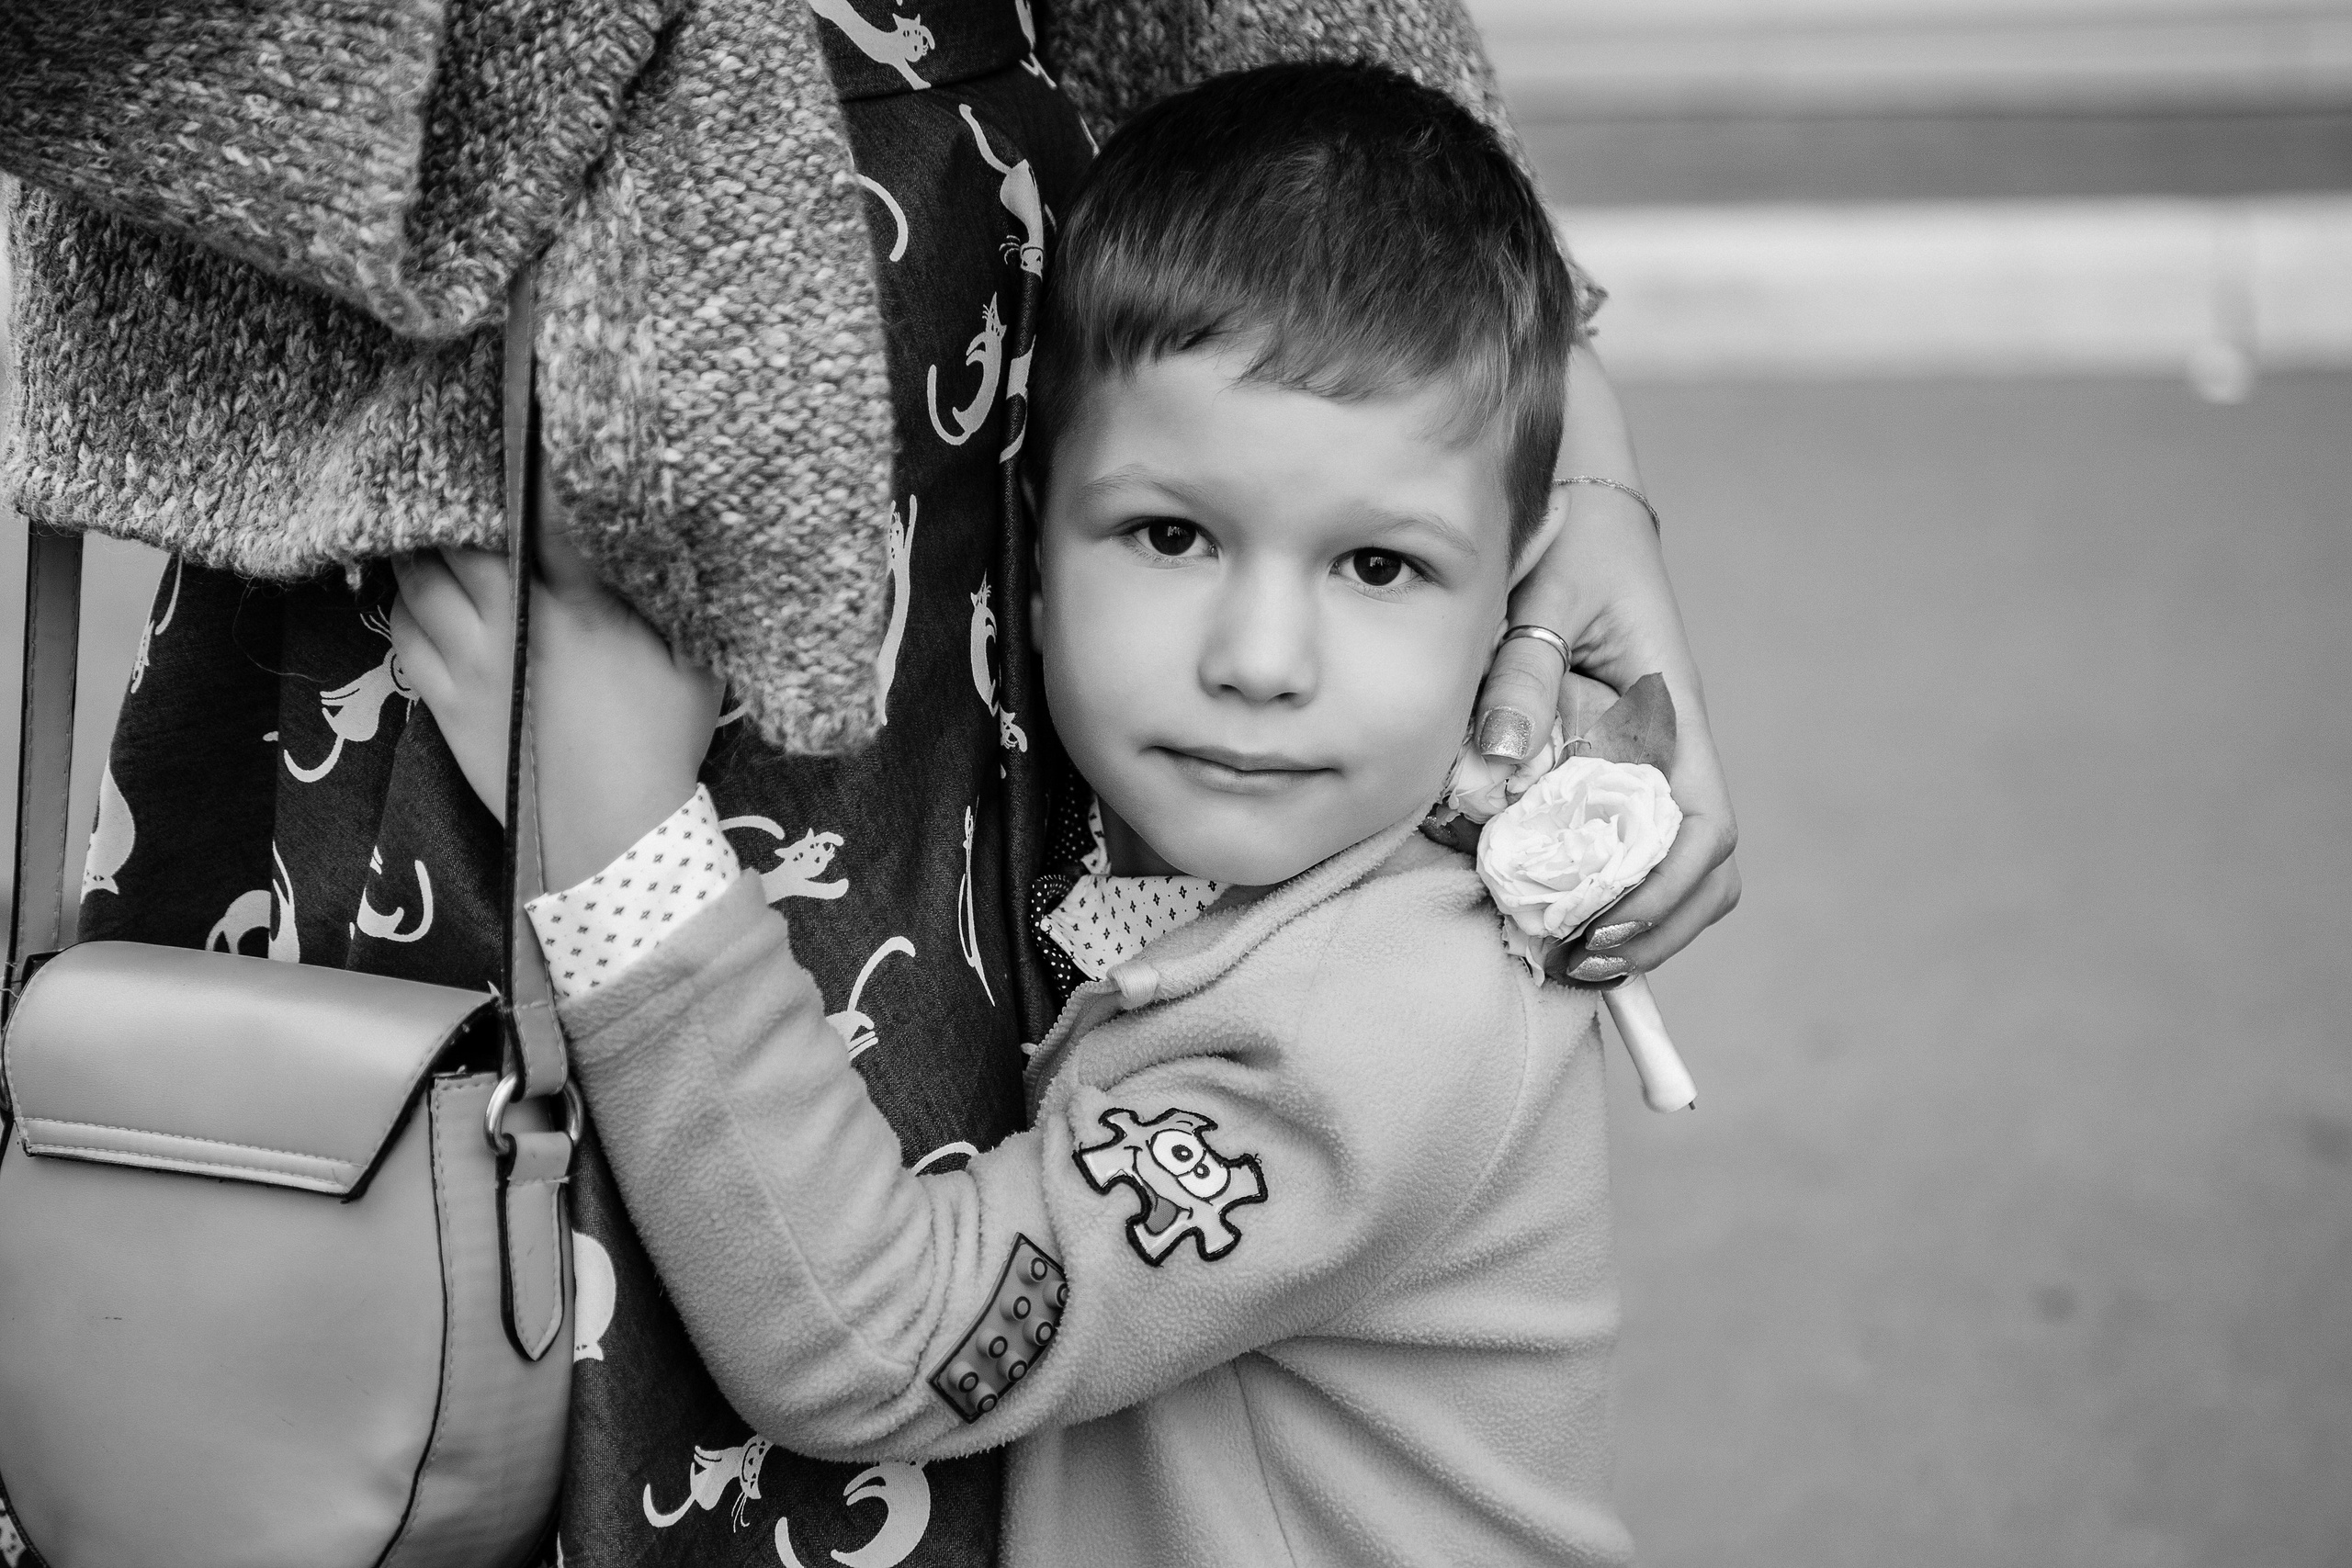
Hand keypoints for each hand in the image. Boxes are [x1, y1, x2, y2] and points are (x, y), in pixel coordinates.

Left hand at [389, 476, 724, 890]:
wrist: (612, 835)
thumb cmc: (662, 743)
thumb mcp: (692, 661)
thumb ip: (673, 597)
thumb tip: (662, 541)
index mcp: (579, 606)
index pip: (540, 515)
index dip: (523, 467)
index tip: (517, 430)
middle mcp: (514, 623)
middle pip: (461, 538)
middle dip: (457, 500)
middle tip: (457, 471)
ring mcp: (472, 663)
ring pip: (421, 581)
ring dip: (419, 546)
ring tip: (426, 522)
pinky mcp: (445, 701)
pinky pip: (404, 634)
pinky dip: (405, 605)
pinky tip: (415, 591)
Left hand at [1472, 345, 1738, 974]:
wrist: (1581, 507)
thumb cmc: (1570, 543)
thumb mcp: (1543, 596)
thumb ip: (1520, 675)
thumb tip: (1491, 771)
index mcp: (1672, 713)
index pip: (1703, 826)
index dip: (1663, 891)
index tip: (1601, 928)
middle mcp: (1671, 748)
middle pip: (1703, 869)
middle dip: (1651, 931)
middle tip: (1577, 966)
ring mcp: (1647, 763)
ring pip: (1674, 867)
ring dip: (1632, 922)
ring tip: (1566, 957)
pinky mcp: (1611, 767)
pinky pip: (1624, 844)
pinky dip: (1597, 889)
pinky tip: (1547, 911)